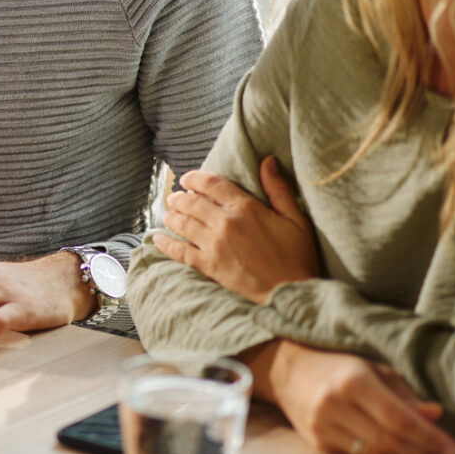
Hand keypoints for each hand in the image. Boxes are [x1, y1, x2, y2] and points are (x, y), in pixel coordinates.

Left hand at [153, 156, 319, 303]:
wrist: (291, 292)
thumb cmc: (296, 256)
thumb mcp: (295, 219)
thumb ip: (278, 189)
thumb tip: (267, 161)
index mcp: (246, 208)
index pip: (212, 184)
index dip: (195, 179)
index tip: (186, 179)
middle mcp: (225, 223)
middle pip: (192, 203)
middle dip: (179, 198)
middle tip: (174, 197)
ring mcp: (214, 245)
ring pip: (183, 224)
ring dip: (172, 216)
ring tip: (168, 214)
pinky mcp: (208, 266)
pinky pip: (180, 251)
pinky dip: (166, 244)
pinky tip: (158, 240)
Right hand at [250, 340, 454, 453]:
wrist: (288, 372)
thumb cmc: (338, 368)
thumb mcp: (374, 370)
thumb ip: (404, 395)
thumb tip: (435, 416)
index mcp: (353, 382)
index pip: (399, 419)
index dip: (429, 438)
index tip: (453, 451)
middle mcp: (334, 406)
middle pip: (388, 442)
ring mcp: (323, 428)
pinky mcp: (318, 444)